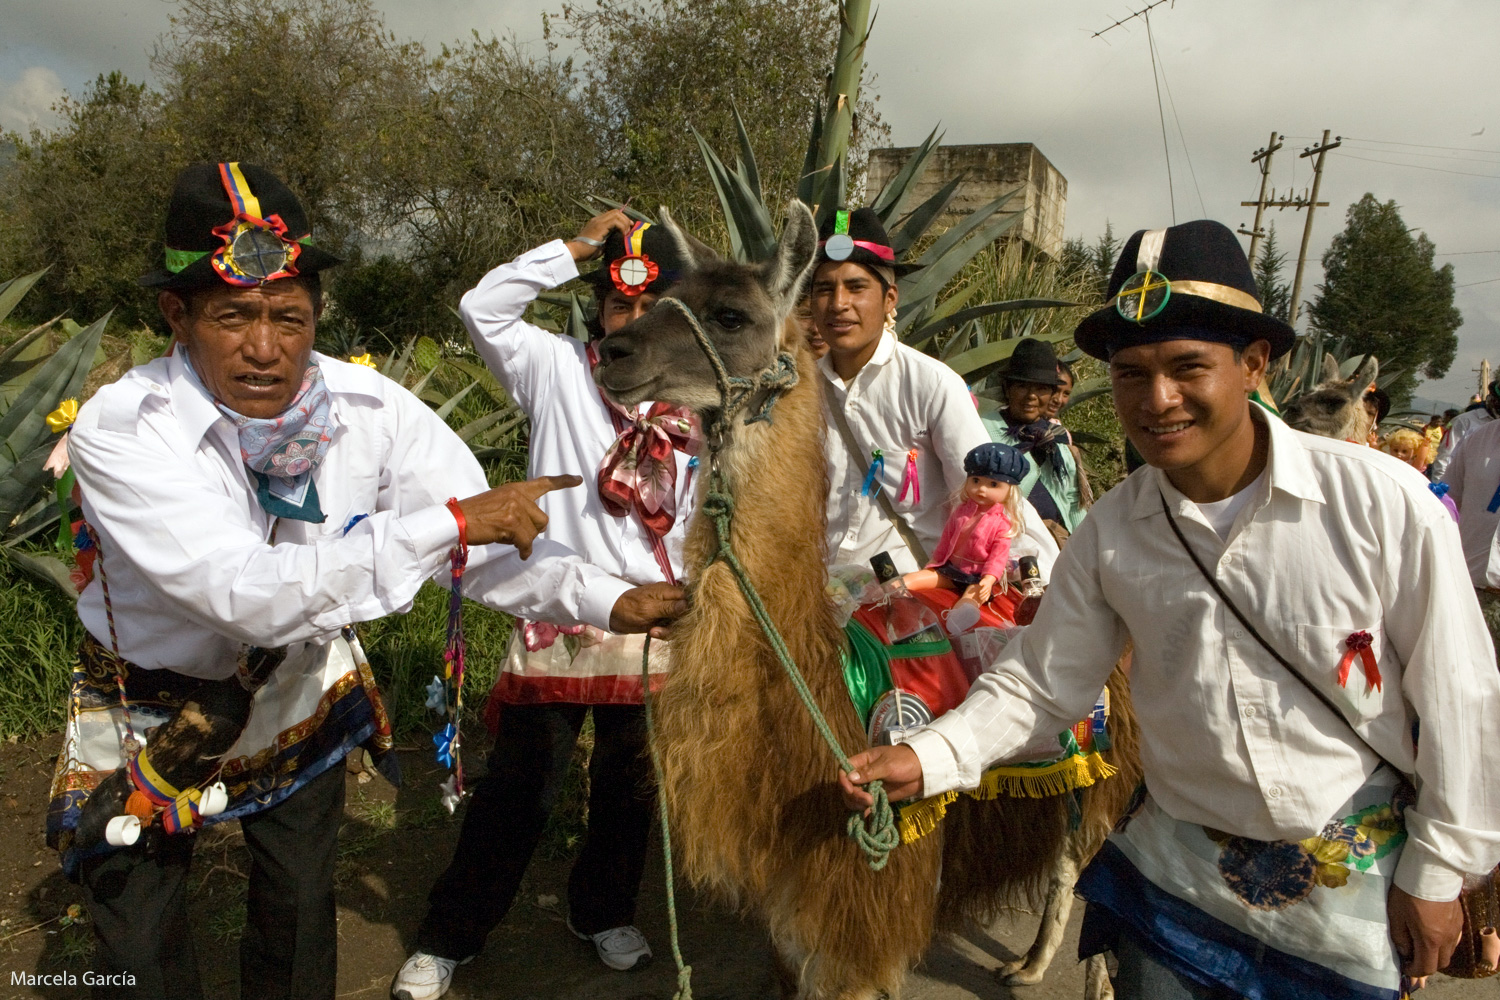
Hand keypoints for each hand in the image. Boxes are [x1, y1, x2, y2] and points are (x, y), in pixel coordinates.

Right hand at [455, 475, 581, 555]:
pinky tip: (519, 553)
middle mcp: (518, 495)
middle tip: (516, 535)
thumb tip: (533, 527)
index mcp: (515, 488)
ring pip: (534, 533)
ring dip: (524, 541)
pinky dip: (524, 550)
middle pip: (542, 519)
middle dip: (533, 531)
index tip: (578, 479)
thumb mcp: (498, 502)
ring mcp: (515, 509)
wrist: (457, 520)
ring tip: (508, 540)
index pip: (543, 483)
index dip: (562, 482)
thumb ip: (516, 507)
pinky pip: (526, 542)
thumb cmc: (474, 514)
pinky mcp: (511, 523)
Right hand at [567, 208, 633, 261]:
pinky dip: (622, 227)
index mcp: (598, 222)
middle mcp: (598, 219)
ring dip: (624, 223)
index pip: (613, 215)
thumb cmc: (587, 251)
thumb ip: (609, 239)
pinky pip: (615, 221)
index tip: (628, 229)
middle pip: (616, 212)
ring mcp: (598, 221)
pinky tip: (622, 235)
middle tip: (629, 230)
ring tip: (626, 233)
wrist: (576, 251)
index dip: (623, 220)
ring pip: (617, 214)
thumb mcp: (601, 244)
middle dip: (625, 220)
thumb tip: (619, 240)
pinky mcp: (600, 226)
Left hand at [609, 583, 687, 638]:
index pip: (688, 598)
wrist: (612, 615)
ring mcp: (666, 611)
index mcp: (668, 591)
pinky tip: (652, 632)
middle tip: (664, 629)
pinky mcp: (661, 621)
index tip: (688, 620)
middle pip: (686, 613)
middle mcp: (670, 600)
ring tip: (653, 631)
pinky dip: (663, 633)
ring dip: (668, 631)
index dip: (691, 609)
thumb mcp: (649, 608)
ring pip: (678, 623)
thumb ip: (669, 607)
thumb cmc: (630, 607)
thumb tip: (687, 605)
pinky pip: (670, 628)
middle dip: (678, 624)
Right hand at [839, 744, 923, 811]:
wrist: (922, 771)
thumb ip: (869, 772)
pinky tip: (869, 814)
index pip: (844, 770)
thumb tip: (850, 777)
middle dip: (853, 795)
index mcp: (862, 761)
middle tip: (867, 800)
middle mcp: (862, 775)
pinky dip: (864, 811)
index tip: (851, 789)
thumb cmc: (904, 761)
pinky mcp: (876, 798)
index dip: (843, 780)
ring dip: (858, 804)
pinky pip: (865, 806)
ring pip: (854, 798)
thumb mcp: (887, 764)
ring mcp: (869, 787)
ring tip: (871, 804)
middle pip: (847, 787)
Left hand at [970, 575, 996, 604]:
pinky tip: (986, 600)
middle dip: (982, 594)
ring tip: (981, 599)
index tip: (979, 592)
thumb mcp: (983, 581)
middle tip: (979, 596)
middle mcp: (988, 589)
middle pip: (986, 592)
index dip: (982, 590)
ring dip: (984, 597)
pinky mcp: (989, 592)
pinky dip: (987, 598)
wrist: (989, 581)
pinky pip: (988, 595)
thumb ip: (981, 583)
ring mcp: (989, 591)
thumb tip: (979, 584)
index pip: (984, 589)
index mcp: (987, 586)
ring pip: (987, 595)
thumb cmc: (985, 581)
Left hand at [1388, 886, 1462, 978]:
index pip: (1426, 967)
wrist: (1431, 871)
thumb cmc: (1408, 892)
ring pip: (1449, 952)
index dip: (1414, 971)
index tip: (1404, 965)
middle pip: (1440, 963)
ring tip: (1421, 943)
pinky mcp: (1460, 920)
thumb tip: (1405, 952)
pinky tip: (1433, 932)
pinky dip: (1443, 943)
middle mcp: (1447, 939)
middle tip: (1412, 955)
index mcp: (1430, 940)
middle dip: (1426, 964)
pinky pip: (1454, 940)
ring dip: (1436, 954)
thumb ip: (1400, 938)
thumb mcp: (1396, 915)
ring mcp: (1456, 930)